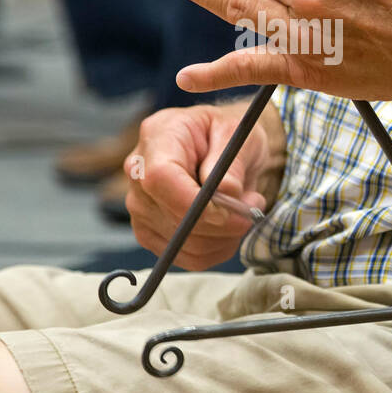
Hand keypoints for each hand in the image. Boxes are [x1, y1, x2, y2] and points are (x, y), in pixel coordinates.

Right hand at [123, 102, 283, 270]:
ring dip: (225, 236)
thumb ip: (232, 162)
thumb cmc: (228, 135)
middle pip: (172, 217)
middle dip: (222, 223)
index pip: (160, 178)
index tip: (230, 209)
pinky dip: (218, 248)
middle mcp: (138, 174)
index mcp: (158, 136)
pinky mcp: (151, 233)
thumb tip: (225, 192)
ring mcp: (140, 207)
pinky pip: (189, 257)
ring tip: (244, 209)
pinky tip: (228, 226)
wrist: (224, 148)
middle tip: (253, 206)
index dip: (194, 203)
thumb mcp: (238, 134)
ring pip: (185, 244)